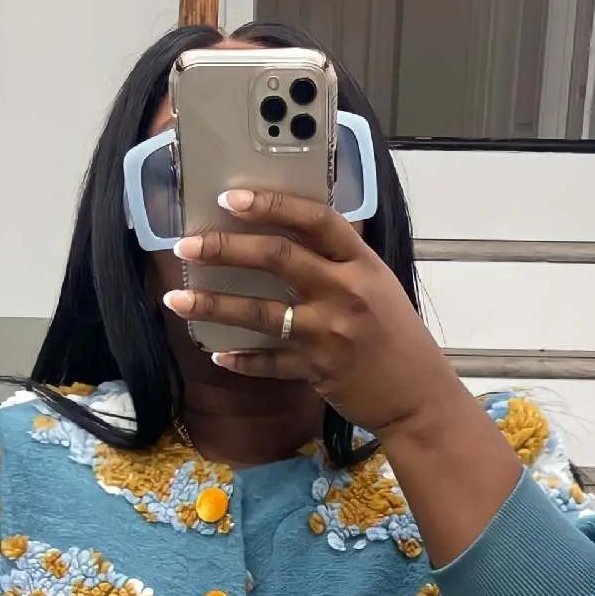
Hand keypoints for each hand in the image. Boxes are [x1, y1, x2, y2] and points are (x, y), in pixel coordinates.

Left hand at [163, 188, 464, 439]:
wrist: (418, 396)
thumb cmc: (396, 338)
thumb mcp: (378, 286)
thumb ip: (338, 263)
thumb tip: (288, 238)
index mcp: (362, 263)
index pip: (314, 220)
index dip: (270, 205)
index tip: (229, 199)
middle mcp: (345, 292)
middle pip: (278, 258)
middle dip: (225, 249)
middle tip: (187, 245)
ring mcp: (329, 333)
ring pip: (261, 313)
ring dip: (213, 305)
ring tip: (176, 299)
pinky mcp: (317, 369)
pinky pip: (268, 362)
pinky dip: (241, 359)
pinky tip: (217, 353)